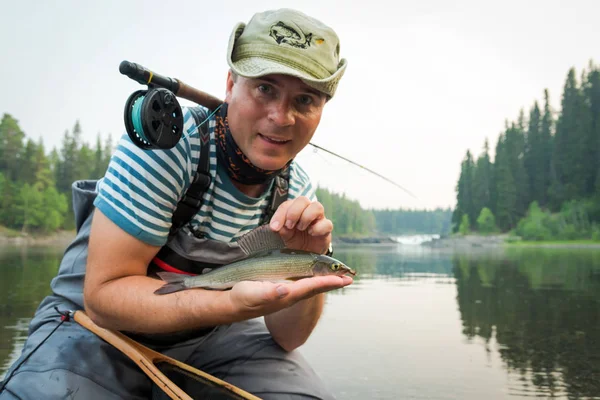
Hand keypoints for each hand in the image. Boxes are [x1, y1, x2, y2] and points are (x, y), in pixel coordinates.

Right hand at [228, 275, 351, 318]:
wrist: (232, 304)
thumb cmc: (242, 298)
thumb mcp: (253, 294)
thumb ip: (269, 293)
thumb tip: (285, 289)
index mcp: (286, 294)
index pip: (312, 287)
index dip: (328, 282)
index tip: (344, 279)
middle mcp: (290, 294)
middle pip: (316, 287)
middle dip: (333, 282)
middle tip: (350, 277)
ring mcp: (286, 292)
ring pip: (311, 285)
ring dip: (326, 280)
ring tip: (339, 277)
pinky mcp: (281, 288)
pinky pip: (302, 283)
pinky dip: (314, 278)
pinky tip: (316, 275)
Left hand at [269, 197, 331, 253]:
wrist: (307, 254)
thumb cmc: (295, 240)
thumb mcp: (284, 236)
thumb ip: (281, 230)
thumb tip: (277, 227)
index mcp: (293, 209)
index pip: (286, 205)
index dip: (279, 215)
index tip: (274, 227)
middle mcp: (306, 210)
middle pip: (302, 200)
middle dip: (294, 212)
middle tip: (289, 225)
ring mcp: (318, 218)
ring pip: (317, 206)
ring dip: (306, 217)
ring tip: (301, 228)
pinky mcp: (326, 228)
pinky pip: (327, 223)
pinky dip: (318, 228)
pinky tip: (312, 233)